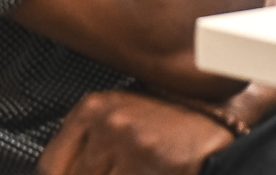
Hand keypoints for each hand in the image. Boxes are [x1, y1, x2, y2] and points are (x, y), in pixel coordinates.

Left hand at [37, 91, 234, 173]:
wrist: (225, 112)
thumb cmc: (174, 114)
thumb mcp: (123, 113)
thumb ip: (88, 140)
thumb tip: (62, 172)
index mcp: (94, 107)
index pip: (50, 166)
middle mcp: (111, 123)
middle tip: (121, 168)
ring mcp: (136, 144)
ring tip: (141, 167)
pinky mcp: (161, 164)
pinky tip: (156, 171)